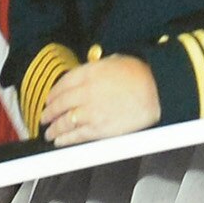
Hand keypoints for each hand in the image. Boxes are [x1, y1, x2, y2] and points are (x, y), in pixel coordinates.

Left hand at [42, 55, 160, 144]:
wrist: (159, 90)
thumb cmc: (143, 74)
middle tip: (44, 117)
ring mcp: (91, 111)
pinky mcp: (98, 128)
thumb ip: (96, 69)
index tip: (49, 99)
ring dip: (53, 129)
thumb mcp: (116, 61)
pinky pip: (76, 136)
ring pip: (64, 122)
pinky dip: (65, 139)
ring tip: (50, 132)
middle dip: (48, 112)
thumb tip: (86, 75)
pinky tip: (60, 141)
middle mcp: (87, 91)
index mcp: (91, 73)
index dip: (52, 93)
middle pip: (59, 104)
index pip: (63, 84)